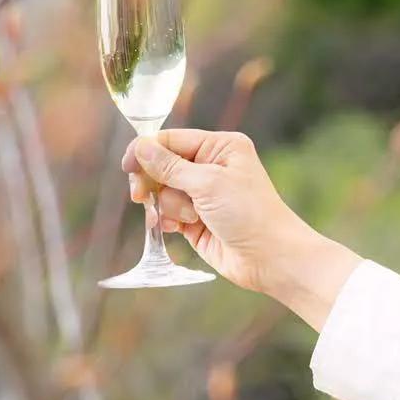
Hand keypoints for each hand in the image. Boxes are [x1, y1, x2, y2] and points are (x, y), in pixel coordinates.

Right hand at [122, 129, 361, 329]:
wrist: (271, 259)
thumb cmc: (250, 214)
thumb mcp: (208, 183)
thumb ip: (169, 166)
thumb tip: (140, 146)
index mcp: (220, 147)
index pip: (171, 140)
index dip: (146, 151)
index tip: (127, 167)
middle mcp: (210, 166)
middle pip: (161, 165)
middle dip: (152, 181)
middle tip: (141, 196)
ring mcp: (202, 193)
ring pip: (162, 191)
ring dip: (169, 205)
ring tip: (189, 218)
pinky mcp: (195, 218)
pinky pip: (166, 211)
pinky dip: (166, 218)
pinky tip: (175, 227)